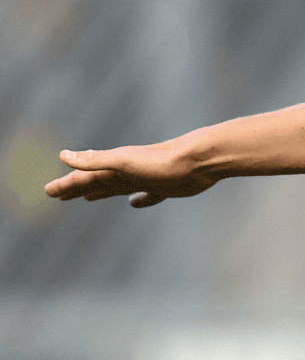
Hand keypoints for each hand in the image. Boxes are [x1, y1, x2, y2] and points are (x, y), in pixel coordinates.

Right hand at [43, 142, 217, 207]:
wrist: (202, 160)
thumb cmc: (163, 161)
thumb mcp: (124, 162)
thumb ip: (95, 160)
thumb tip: (63, 156)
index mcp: (116, 167)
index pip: (84, 178)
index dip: (66, 185)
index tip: (47, 192)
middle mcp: (129, 172)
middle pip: (97, 183)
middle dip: (77, 189)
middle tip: (58, 195)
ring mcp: (147, 180)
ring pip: (118, 188)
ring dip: (101, 193)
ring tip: (89, 198)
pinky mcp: (167, 188)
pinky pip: (148, 196)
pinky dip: (140, 200)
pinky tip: (135, 203)